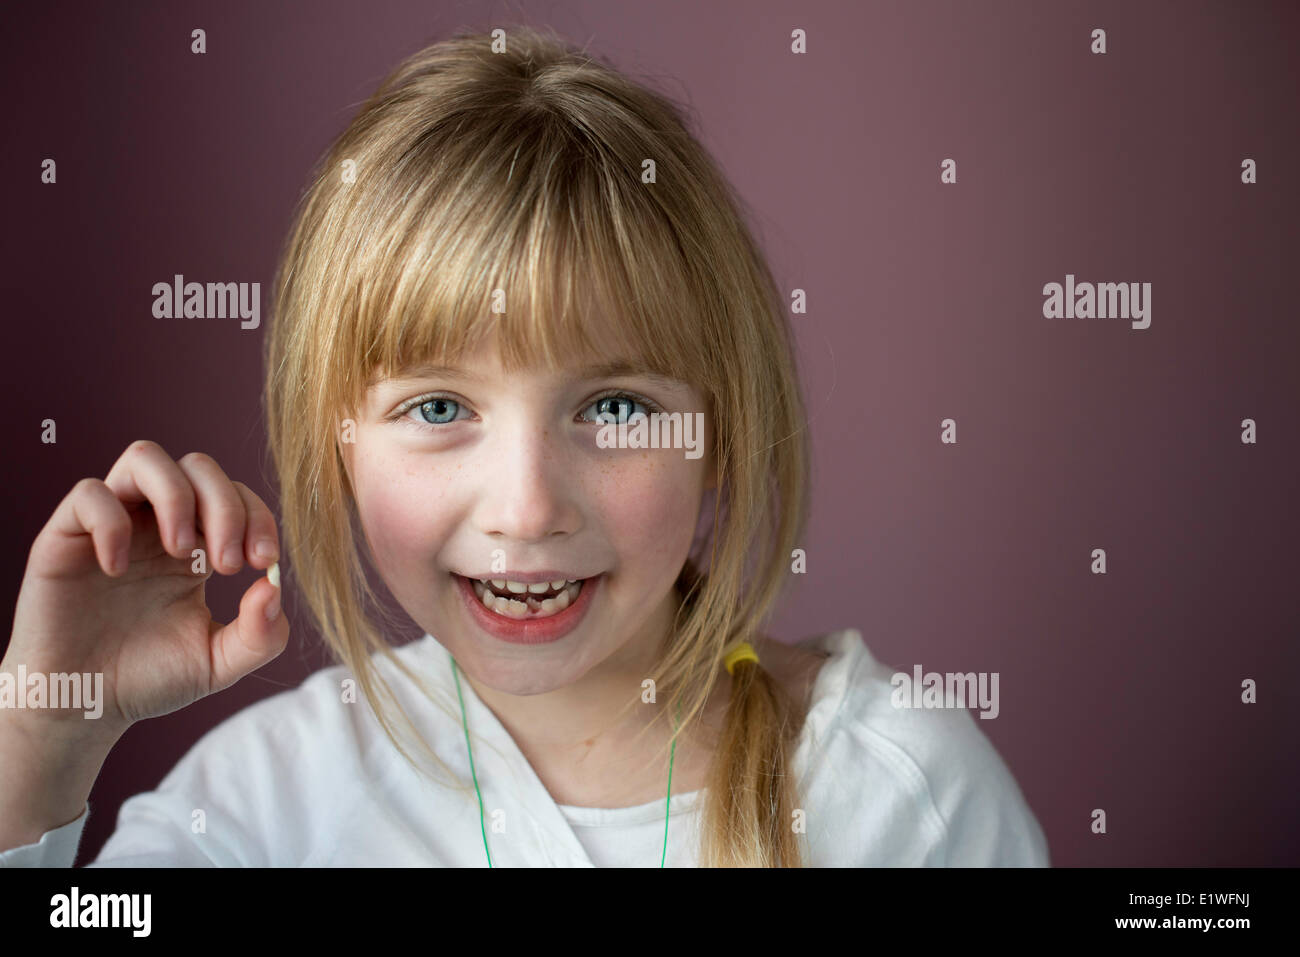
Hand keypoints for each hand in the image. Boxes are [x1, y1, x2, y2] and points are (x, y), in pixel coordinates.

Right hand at [4, 440, 288, 742]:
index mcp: (199, 544)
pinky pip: (89, 494)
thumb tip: (274, 586)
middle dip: (226, 507)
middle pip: (199, 467)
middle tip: (227, 566)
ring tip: (182, 552)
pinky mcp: (66, 536)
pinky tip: (118, 570)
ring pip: (146, 458)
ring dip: (176, 496)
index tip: (262, 562)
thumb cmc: (149, 678)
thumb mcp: (218, 663)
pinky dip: (112, 523)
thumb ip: (260, 635)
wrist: (82, 706)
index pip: (237, 496)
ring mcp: (113, 524)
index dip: (258, 518)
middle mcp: (156, 524)